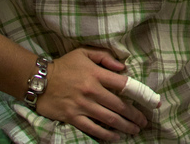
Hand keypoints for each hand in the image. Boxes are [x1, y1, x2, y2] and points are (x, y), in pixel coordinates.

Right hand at [35, 47, 149, 141]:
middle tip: (144, 122)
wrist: (38, 80)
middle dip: (135, 115)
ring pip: (109, 119)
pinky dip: (106, 134)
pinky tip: (115, 137)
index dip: (140, 94)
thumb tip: (123, 66)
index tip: (151, 102)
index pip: (123, 84)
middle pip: (119, 106)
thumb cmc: (64, 65)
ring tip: (134, 130)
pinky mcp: (72, 117)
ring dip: (124, 126)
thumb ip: (104, 57)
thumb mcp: (84, 53)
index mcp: (96, 74)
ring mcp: (82, 106)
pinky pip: (93, 128)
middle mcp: (92, 91)